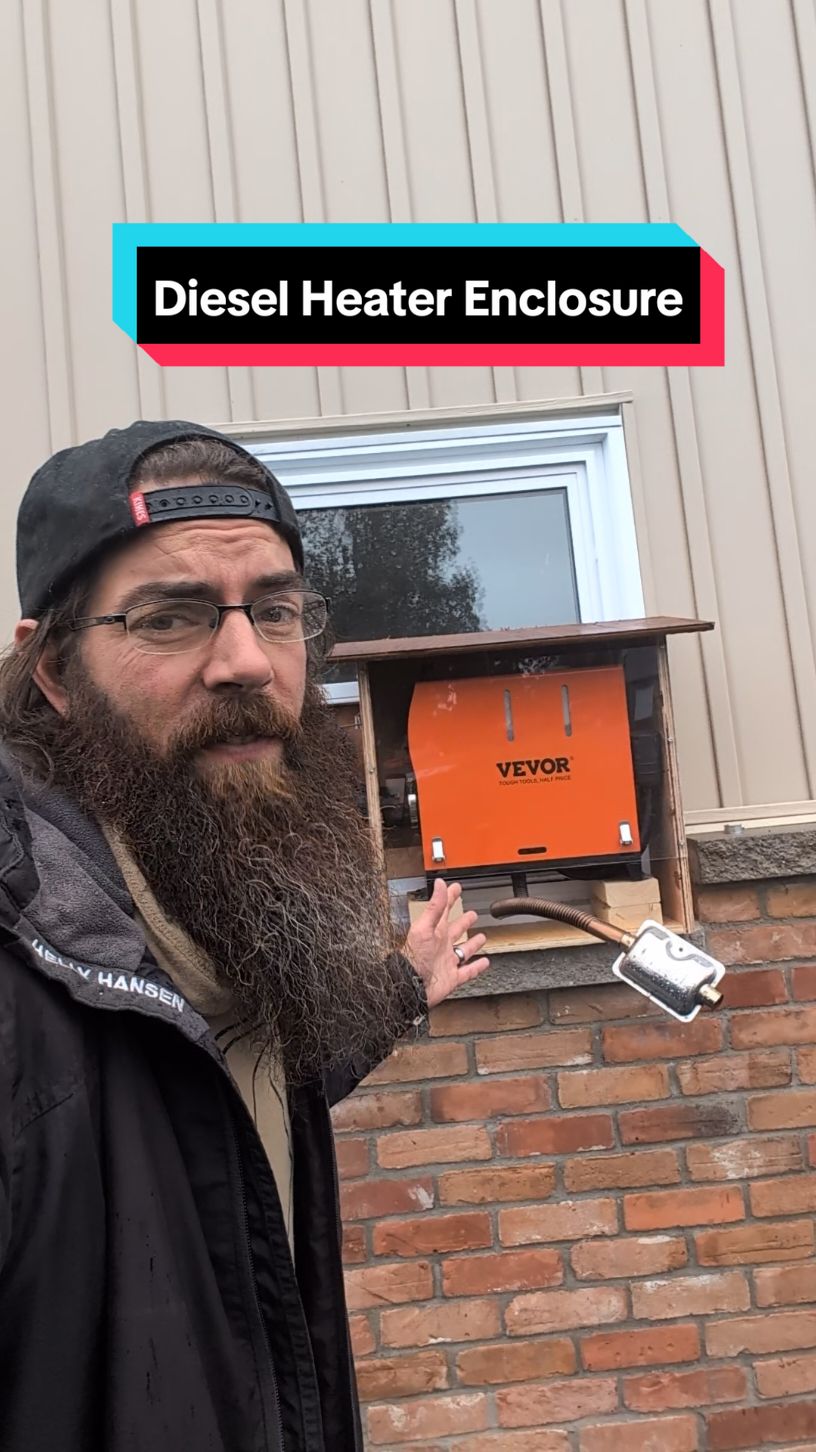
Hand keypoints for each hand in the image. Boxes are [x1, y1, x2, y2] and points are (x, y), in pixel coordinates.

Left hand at [405, 879, 490, 1008]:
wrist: (410, 987)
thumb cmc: (412, 958)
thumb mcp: (424, 928)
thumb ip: (434, 906)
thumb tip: (440, 885)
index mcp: (434, 931)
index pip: (444, 910)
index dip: (450, 898)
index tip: (455, 888)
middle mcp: (441, 945)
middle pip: (456, 930)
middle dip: (464, 921)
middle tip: (472, 914)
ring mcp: (446, 962)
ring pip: (463, 950)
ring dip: (472, 944)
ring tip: (481, 937)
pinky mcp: (452, 978)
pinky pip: (468, 971)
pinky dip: (477, 967)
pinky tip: (484, 963)